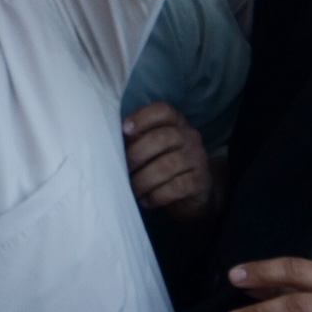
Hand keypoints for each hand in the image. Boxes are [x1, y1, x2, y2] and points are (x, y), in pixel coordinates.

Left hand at [124, 101, 215, 221]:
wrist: (196, 190)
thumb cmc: (165, 163)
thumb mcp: (153, 148)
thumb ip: (136, 140)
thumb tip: (110, 142)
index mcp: (176, 122)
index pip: (162, 110)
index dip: (142, 117)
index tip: (124, 130)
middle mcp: (190, 136)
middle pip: (160, 138)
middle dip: (135, 155)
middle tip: (122, 170)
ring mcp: (198, 158)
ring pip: (165, 166)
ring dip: (142, 181)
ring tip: (132, 190)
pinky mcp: (200, 181)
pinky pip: (175, 188)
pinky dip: (155, 196)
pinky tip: (146, 200)